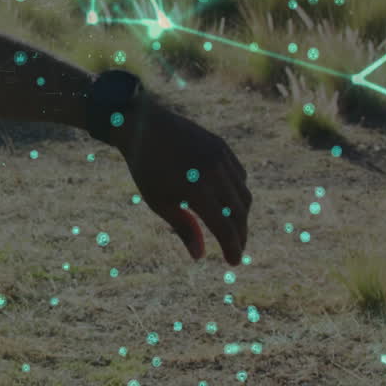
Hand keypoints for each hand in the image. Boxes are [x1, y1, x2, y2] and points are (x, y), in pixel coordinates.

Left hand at [111, 95, 251, 265]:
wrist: (142, 124)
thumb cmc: (146, 168)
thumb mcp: (158, 201)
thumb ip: (183, 228)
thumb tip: (199, 255)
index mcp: (196, 190)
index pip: (224, 227)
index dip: (232, 247)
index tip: (233, 262)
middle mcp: (213, 173)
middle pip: (239, 213)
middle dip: (240, 234)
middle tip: (235, 248)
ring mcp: (220, 157)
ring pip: (243, 194)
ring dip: (241, 215)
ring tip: (231, 227)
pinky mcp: (222, 146)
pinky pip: (239, 175)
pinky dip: (238, 192)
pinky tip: (228, 202)